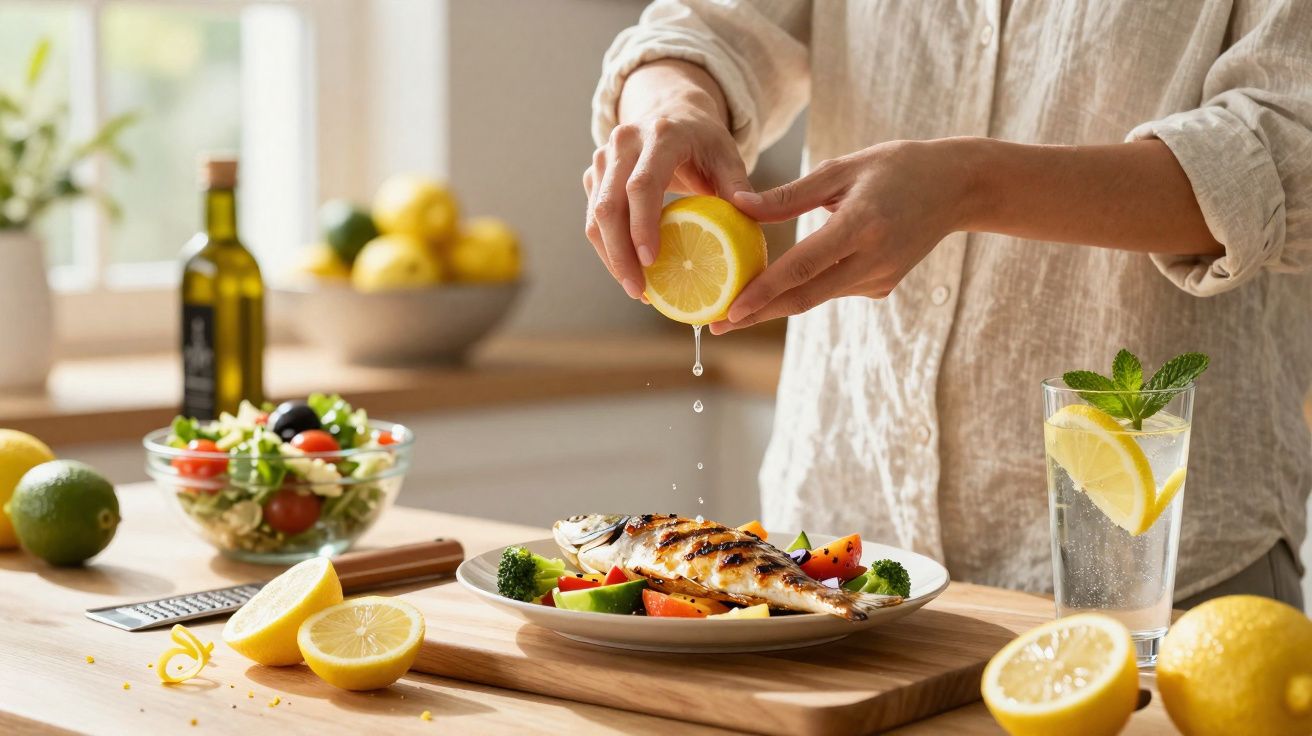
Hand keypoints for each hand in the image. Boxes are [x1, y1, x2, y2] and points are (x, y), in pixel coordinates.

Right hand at [583, 63, 751, 299]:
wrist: (672, 113)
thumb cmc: (705, 143)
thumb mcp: (729, 156)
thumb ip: (740, 186)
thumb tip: (749, 213)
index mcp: (661, 135)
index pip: (642, 184)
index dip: (643, 225)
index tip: (651, 262)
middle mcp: (624, 142)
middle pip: (609, 205)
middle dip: (620, 254)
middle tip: (640, 292)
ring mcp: (604, 158)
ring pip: (595, 216)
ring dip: (611, 258)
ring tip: (637, 290)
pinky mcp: (594, 176)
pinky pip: (593, 219)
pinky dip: (609, 250)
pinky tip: (630, 273)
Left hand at [709, 139, 972, 333]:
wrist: (957, 188)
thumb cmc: (897, 167)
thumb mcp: (842, 168)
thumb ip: (789, 196)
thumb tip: (738, 206)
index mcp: (861, 225)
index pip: (802, 268)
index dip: (763, 293)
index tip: (729, 311)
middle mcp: (872, 259)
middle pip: (804, 297)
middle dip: (757, 314)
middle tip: (716, 326)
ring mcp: (880, 278)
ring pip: (816, 296)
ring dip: (776, 303)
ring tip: (734, 307)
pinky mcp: (882, 286)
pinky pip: (833, 288)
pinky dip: (805, 288)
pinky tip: (778, 286)